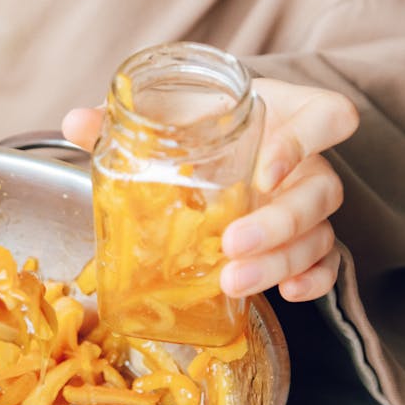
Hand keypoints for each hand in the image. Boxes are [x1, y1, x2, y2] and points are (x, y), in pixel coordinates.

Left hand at [62, 78, 357, 302]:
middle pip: (321, 192)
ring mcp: (309, 204)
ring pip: (318, 235)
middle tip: (230, 244)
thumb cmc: (205, 117)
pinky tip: (286, 294)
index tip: (265, 169)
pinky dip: (313, 281)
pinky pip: (328, 263)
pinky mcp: (307, 238)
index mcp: (289, 114)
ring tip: (232, 281)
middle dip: (277, 224)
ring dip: (279, 261)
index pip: (330, 117)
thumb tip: (74, 122)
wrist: (223, 132)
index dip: (306, 142)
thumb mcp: (176, 109)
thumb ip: (131, 114)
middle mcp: (309, 161)